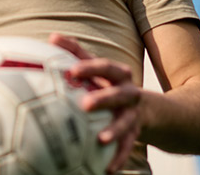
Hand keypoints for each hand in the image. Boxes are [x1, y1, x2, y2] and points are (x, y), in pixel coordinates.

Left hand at [49, 33, 141, 173]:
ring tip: (100, 140)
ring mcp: (132, 114)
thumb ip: (76, 52)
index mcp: (118, 75)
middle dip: (103, 98)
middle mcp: (128, 92)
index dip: (89, 68)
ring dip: (114, 131)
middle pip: (119, 93)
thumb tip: (52, 37)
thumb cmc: (109, 83)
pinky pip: (128, 147)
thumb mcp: (97, 68)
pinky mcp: (135, 134)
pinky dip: (119, 157)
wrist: (147, 109)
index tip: (71, 71)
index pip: (105, 67)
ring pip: (126, 122)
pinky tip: (107, 169)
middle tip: (85, 104)